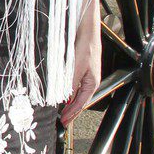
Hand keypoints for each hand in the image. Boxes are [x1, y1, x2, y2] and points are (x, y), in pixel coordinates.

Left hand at [61, 4, 100, 125]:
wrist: (87, 30)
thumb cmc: (85, 46)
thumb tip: (65, 99)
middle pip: (79, 102)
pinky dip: (68, 94)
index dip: (72, 115)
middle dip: (71, 112)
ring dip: (69, 104)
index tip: (64, 122)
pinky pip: (74, 86)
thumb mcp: (75, 67)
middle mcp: (90, 82)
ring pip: (76, 95)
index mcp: (92, 83)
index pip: (81, 104)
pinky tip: (63, 96)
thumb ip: (70, 83)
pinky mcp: (80, 70)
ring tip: (61, 113)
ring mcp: (85, 76)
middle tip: (61, 121)